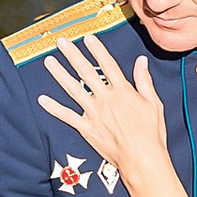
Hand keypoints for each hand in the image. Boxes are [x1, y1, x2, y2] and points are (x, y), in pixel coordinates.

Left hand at [37, 29, 174, 179]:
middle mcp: (106, 99)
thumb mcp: (154, 103)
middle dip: (72, 55)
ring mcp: (94, 113)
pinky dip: (54, 108)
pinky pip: (67, 116)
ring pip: (73, 89)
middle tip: (61, 42)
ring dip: (59, 74)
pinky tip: (42, 99)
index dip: (97, 50)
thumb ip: (144, 81)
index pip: (108, 64)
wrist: (142, 158)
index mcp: (123, 91)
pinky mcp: (87, 129)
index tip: (87, 38)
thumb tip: (141, 61)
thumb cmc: (151, 133)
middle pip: (86, 72)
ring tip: (49, 62)